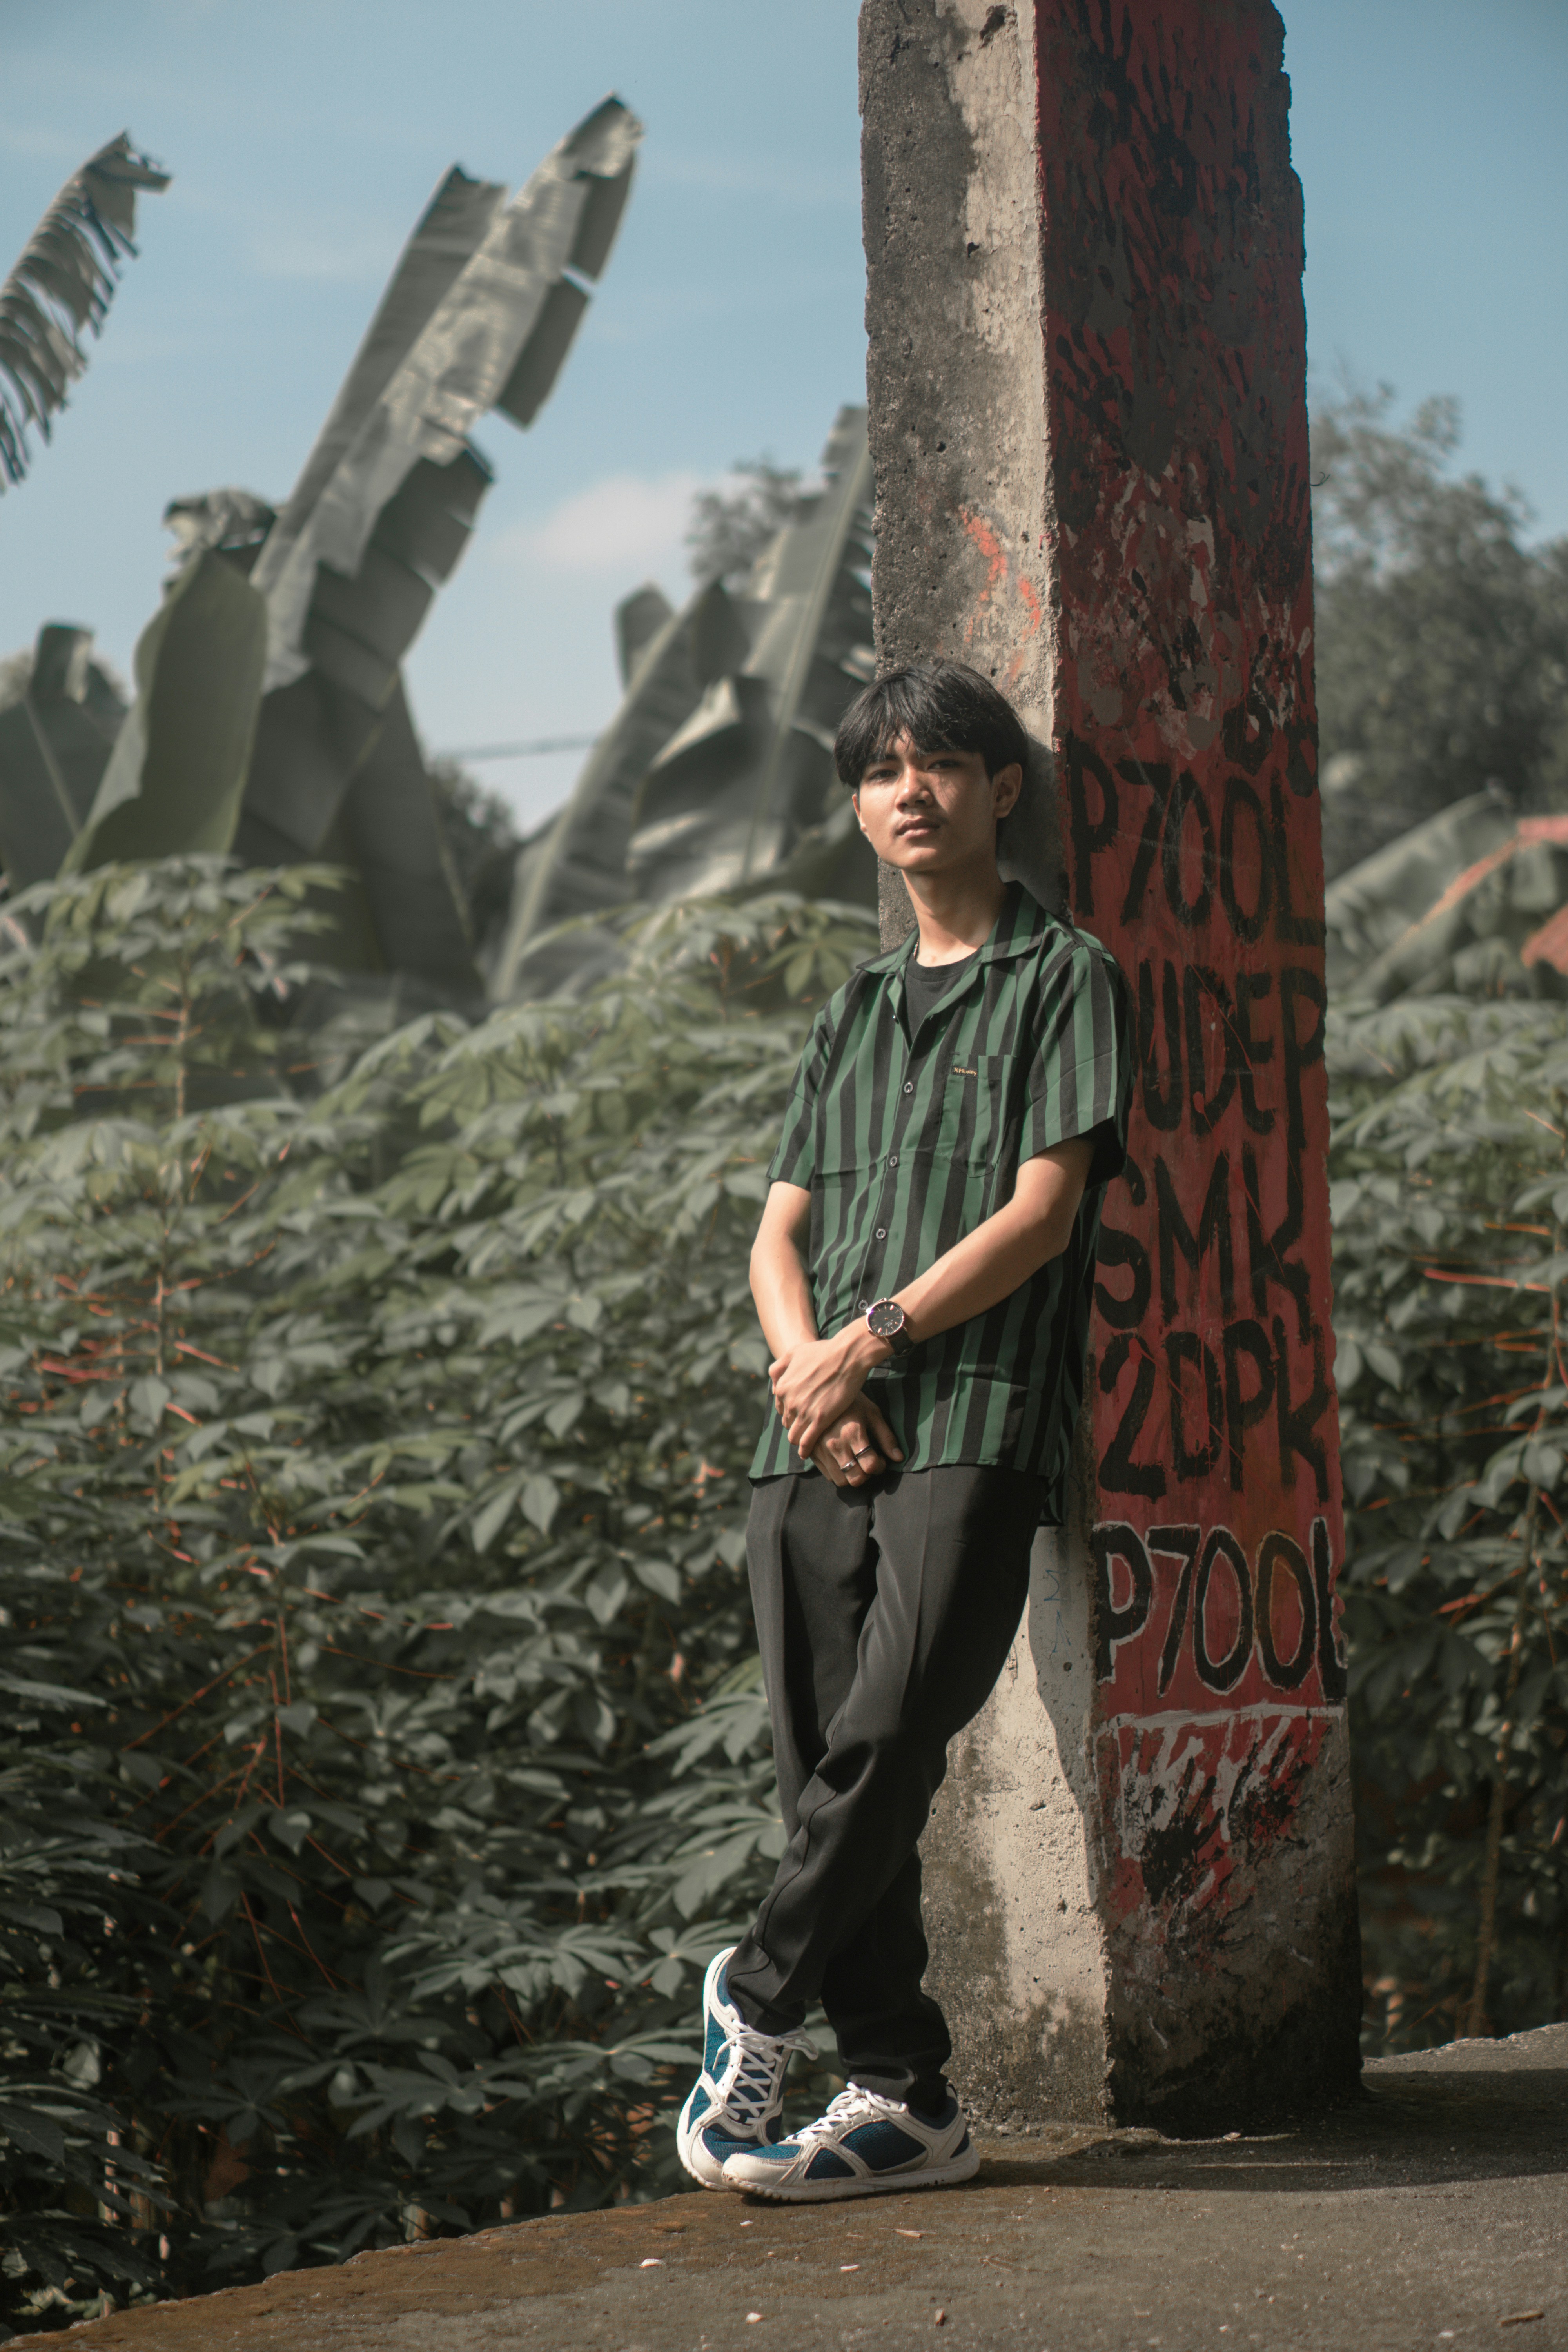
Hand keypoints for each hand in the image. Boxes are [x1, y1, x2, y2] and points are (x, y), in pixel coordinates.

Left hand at [770, 1325, 882, 1460]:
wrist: (846, 1355)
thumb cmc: (823, 1352)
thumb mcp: (793, 1353)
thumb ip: (779, 1368)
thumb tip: (774, 1386)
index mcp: (782, 1387)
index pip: (780, 1409)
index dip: (790, 1412)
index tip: (799, 1414)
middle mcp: (789, 1401)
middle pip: (787, 1422)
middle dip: (795, 1425)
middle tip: (806, 1427)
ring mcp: (804, 1412)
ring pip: (793, 1435)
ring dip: (798, 1439)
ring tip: (807, 1440)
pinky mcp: (820, 1420)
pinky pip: (806, 1442)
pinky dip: (805, 1449)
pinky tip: (807, 1453)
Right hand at [808, 1397, 903, 1486]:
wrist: (822, 1393)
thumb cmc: (853, 1403)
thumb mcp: (873, 1414)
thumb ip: (886, 1437)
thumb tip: (899, 1458)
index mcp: (853, 1433)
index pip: (870, 1465)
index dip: (880, 1466)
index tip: (881, 1459)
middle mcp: (835, 1444)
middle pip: (856, 1478)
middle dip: (867, 1475)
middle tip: (869, 1463)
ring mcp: (821, 1450)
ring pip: (841, 1481)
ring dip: (852, 1476)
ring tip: (856, 1462)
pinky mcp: (813, 1452)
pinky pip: (829, 1476)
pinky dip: (839, 1473)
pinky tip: (844, 1459)